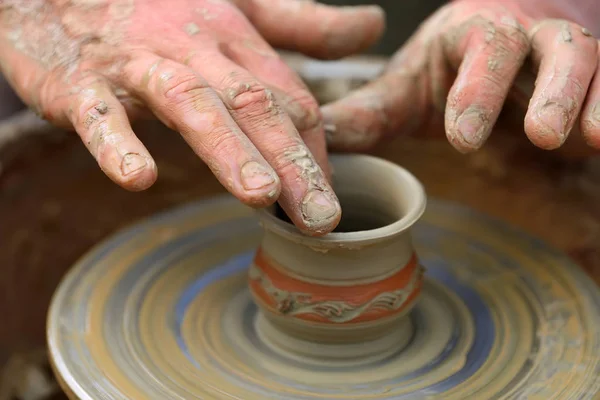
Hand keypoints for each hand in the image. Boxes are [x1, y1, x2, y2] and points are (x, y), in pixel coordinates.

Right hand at [0, 0, 383, 235]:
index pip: (289, 97)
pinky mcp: (79, 83)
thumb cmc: (154, 5)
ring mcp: (136, 64)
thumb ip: (302, 24)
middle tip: (320, 218)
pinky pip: (100, 114)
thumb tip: (371, 25)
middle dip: (291, 163)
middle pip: (253, 103)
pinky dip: (118, 144)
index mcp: (232, 35)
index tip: (332, 199)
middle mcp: (192, 47)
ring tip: (260, 197)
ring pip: (191, 104)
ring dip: (227, 150)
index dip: (316, 149)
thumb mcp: (237, 5)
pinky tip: (139, 178)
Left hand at [322, 0, 599, 155]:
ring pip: (594, 62)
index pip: (482, 48)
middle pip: (551, 47)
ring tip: (588, 140)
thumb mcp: (412, 87)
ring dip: (593, 99)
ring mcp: (574, 56)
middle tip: (541, 135)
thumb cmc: (456, 68)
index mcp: (477, 32)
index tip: (462, 137)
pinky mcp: (599, 81)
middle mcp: (532, 36)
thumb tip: (318, 138)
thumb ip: (372, 112)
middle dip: (550, 89)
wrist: (514, 39)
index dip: (475, 91)